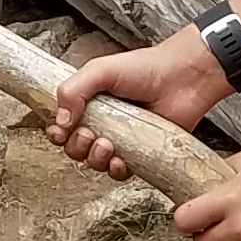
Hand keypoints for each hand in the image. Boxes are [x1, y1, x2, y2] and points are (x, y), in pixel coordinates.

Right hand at [50, 38, 230, 176]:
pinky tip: (119, 159)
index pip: (62, 126)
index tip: (62, 131)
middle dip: (76, 146)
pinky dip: (115, 170)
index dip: (57, 133)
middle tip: (89, 134)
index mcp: (88, 103)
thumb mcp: (101, 70)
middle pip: (74, 148)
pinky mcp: (139, 154)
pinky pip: (119, 172)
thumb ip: (73, 90)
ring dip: (94, 158)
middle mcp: (102, 123)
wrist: (182, 78)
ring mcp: (120, 140)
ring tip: (107, 144)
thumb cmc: (146, 68)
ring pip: (94, 163)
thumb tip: (61, 120)